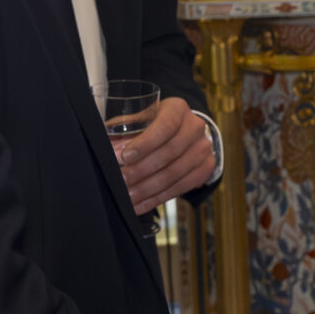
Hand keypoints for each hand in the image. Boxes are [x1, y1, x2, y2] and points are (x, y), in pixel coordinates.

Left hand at [116, 97, 217, 211]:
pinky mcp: (205, 169)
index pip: (165, 126)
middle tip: (122, 180)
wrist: (185, 133)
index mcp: (177, 109)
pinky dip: (156, 198)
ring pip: (174, 174)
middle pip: (169, 152)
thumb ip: (126, 129)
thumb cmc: (155, 125)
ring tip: (128, 196)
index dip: (145, 143)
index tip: (125, 156)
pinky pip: (180, 188)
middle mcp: (195, 127)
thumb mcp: (141, 118)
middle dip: (142, 169)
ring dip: (147, 188)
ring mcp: (203, 149)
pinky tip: (139, 204)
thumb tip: (109, 147)